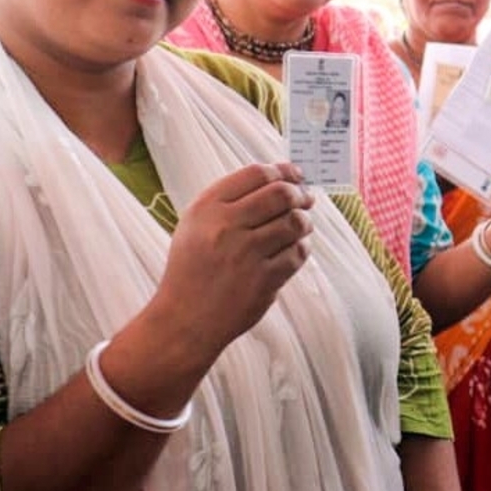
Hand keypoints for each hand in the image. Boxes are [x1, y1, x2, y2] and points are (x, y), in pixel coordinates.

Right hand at [151, 163, 315, 357]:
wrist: (185, 319)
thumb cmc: (194, 268)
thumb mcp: (196, 226)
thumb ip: (231, 200)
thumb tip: (281, 179)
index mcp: (206, 209)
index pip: (256, 174)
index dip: (283, 171)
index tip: (295, 175)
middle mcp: (226, 227)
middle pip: (281, 194)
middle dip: (299, 193)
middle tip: (305, 198)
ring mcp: (246, 254)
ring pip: (294, 222)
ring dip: (304, 221)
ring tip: (301, 225)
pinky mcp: (264, 279)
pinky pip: (298, 253)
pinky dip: (302, 247)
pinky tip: (294, 248)